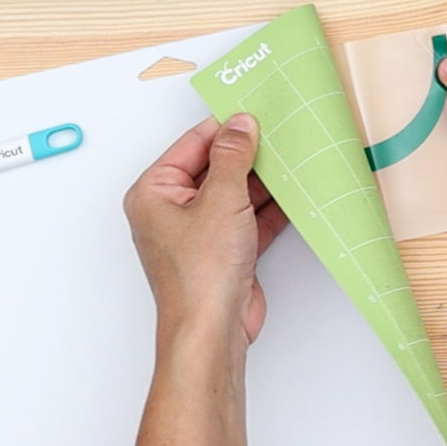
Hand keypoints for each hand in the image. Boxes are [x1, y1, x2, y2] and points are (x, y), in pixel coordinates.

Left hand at [124, 114, 286, 345]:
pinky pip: (247, 215)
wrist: (213, 332)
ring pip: (233, 191)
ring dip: (260, 179)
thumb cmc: (200, 276)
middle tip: (276, 132)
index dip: (224, 128)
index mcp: (154, 192)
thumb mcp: (221, 199)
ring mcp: (199, 230)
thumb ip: (233, 156)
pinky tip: (291, 190)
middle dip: (246, 154)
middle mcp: (172, 209)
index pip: (192, 144)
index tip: (252, 113)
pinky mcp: (223, 249)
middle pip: (214, 167)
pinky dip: (268, 205)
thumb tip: (240, 124)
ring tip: (289, 156)